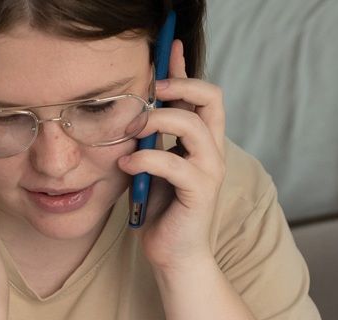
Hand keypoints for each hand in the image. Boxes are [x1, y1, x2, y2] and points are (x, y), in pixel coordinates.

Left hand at [116, 38, 227, 273]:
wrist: (172, 255)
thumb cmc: (160, 210)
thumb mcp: (150, 162)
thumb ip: (150, 136)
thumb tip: (134, 107)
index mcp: (202, 141)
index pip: (202, 93)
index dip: (185, 68)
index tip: (168, 45)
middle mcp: (212, 151)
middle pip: (211, 98)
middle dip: (179, 85)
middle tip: (150, 90)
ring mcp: (209, 171)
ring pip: (193, 126)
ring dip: (157, 121)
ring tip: (131, 131)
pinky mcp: (199, 193)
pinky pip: (173, 164)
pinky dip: (144, 159)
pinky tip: (125, 164)